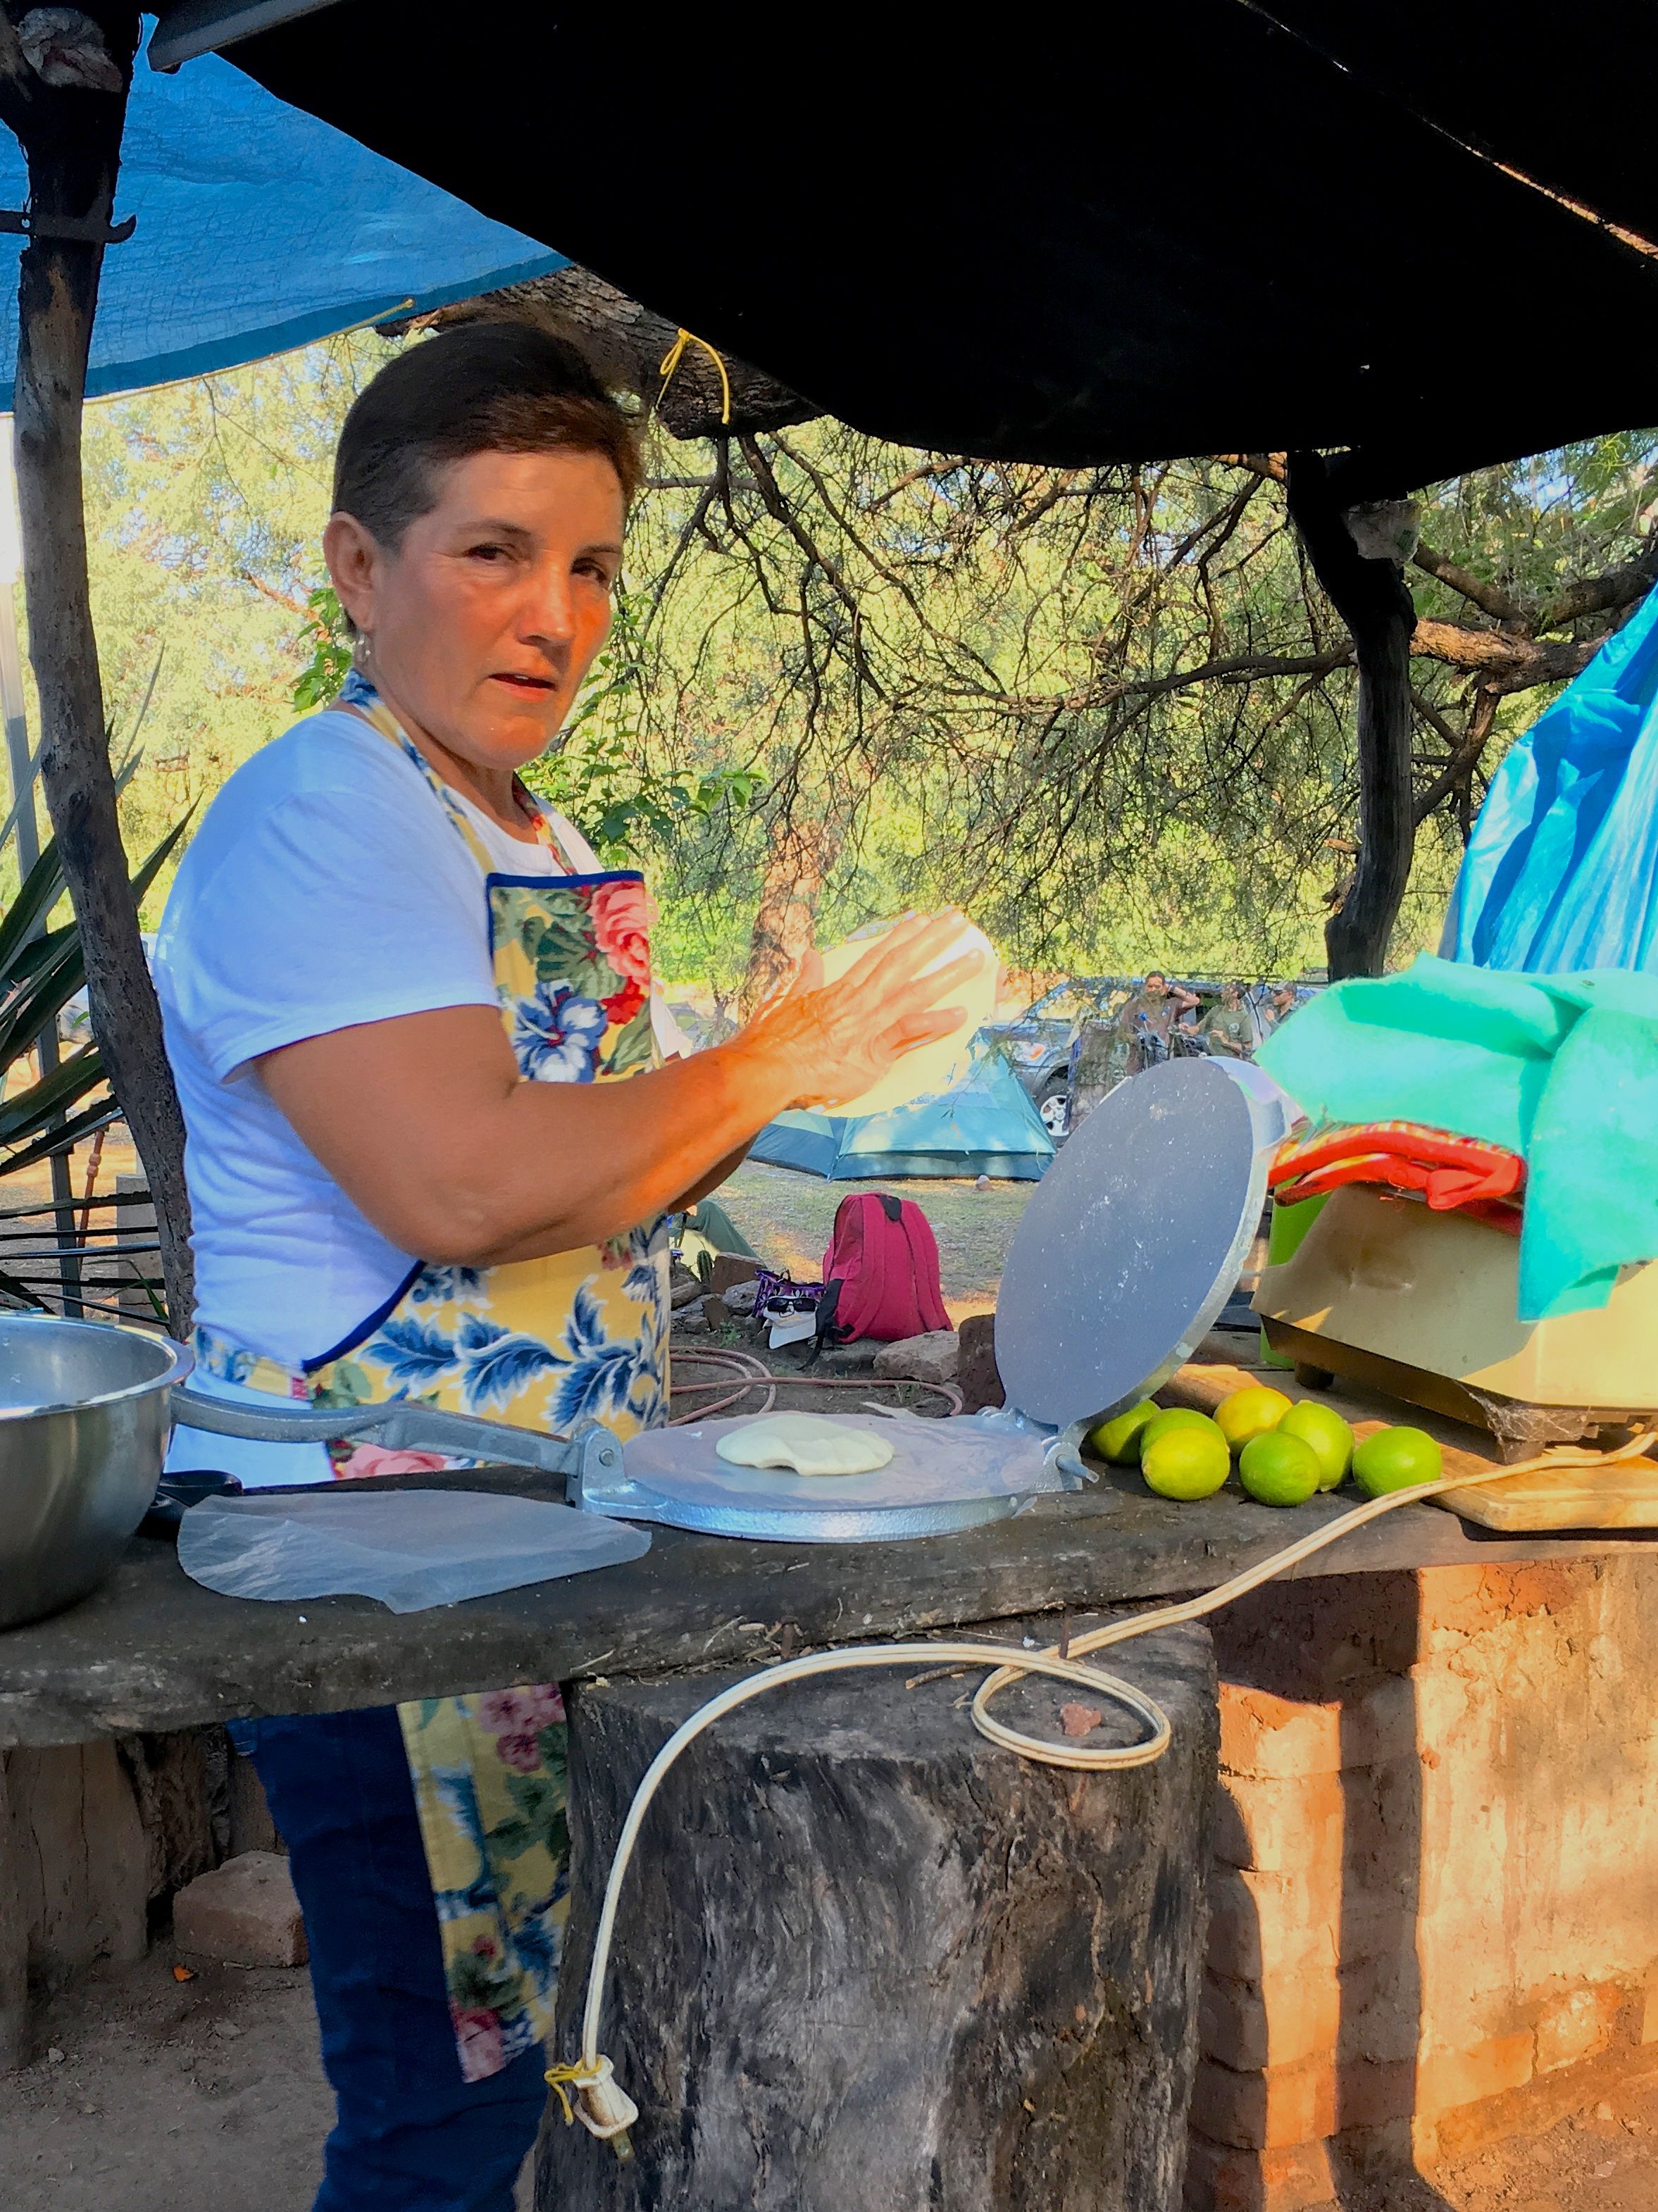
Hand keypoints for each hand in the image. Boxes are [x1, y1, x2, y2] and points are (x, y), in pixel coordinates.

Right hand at [736, 912, 985, 1108]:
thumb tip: (810, 955)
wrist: (769, 1070)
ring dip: (946, 974)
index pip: (877, 956)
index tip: (922, 920)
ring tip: (974, 959)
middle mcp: (860, 1002)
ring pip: (915, 993)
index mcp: (840, 990)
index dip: (902, 937)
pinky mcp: (874, 1053)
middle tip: (958, 921)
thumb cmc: (772, 1040)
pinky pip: (910, 1033)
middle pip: (903, 964)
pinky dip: (936, 1023)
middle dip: (932, 941)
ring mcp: (869, 1025)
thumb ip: (804, 978)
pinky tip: (962, 1014)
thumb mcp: (785, 1000)